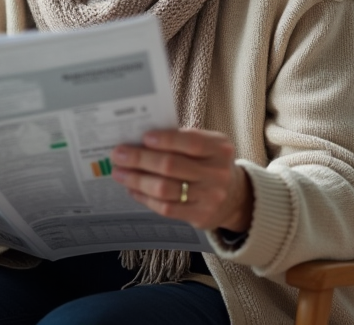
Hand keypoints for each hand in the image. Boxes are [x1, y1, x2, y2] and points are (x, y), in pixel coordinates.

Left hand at [110, 128, 251, 231]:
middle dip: (140, 159)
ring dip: (137, 179)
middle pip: (172, 166)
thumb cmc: (210, 163)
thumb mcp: (207, 146)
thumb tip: (140, 139)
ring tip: (119, 173)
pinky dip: (145, 197)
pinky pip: (166, 208)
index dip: (166, 139)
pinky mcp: (200, 216)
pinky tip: (133, 189)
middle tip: (118, 154)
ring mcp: (210, 197)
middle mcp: (217, 173)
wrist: (235, 197)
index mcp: (219, 149)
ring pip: (165, 189)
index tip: (143, 137)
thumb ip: (181, 140)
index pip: (191, 142)